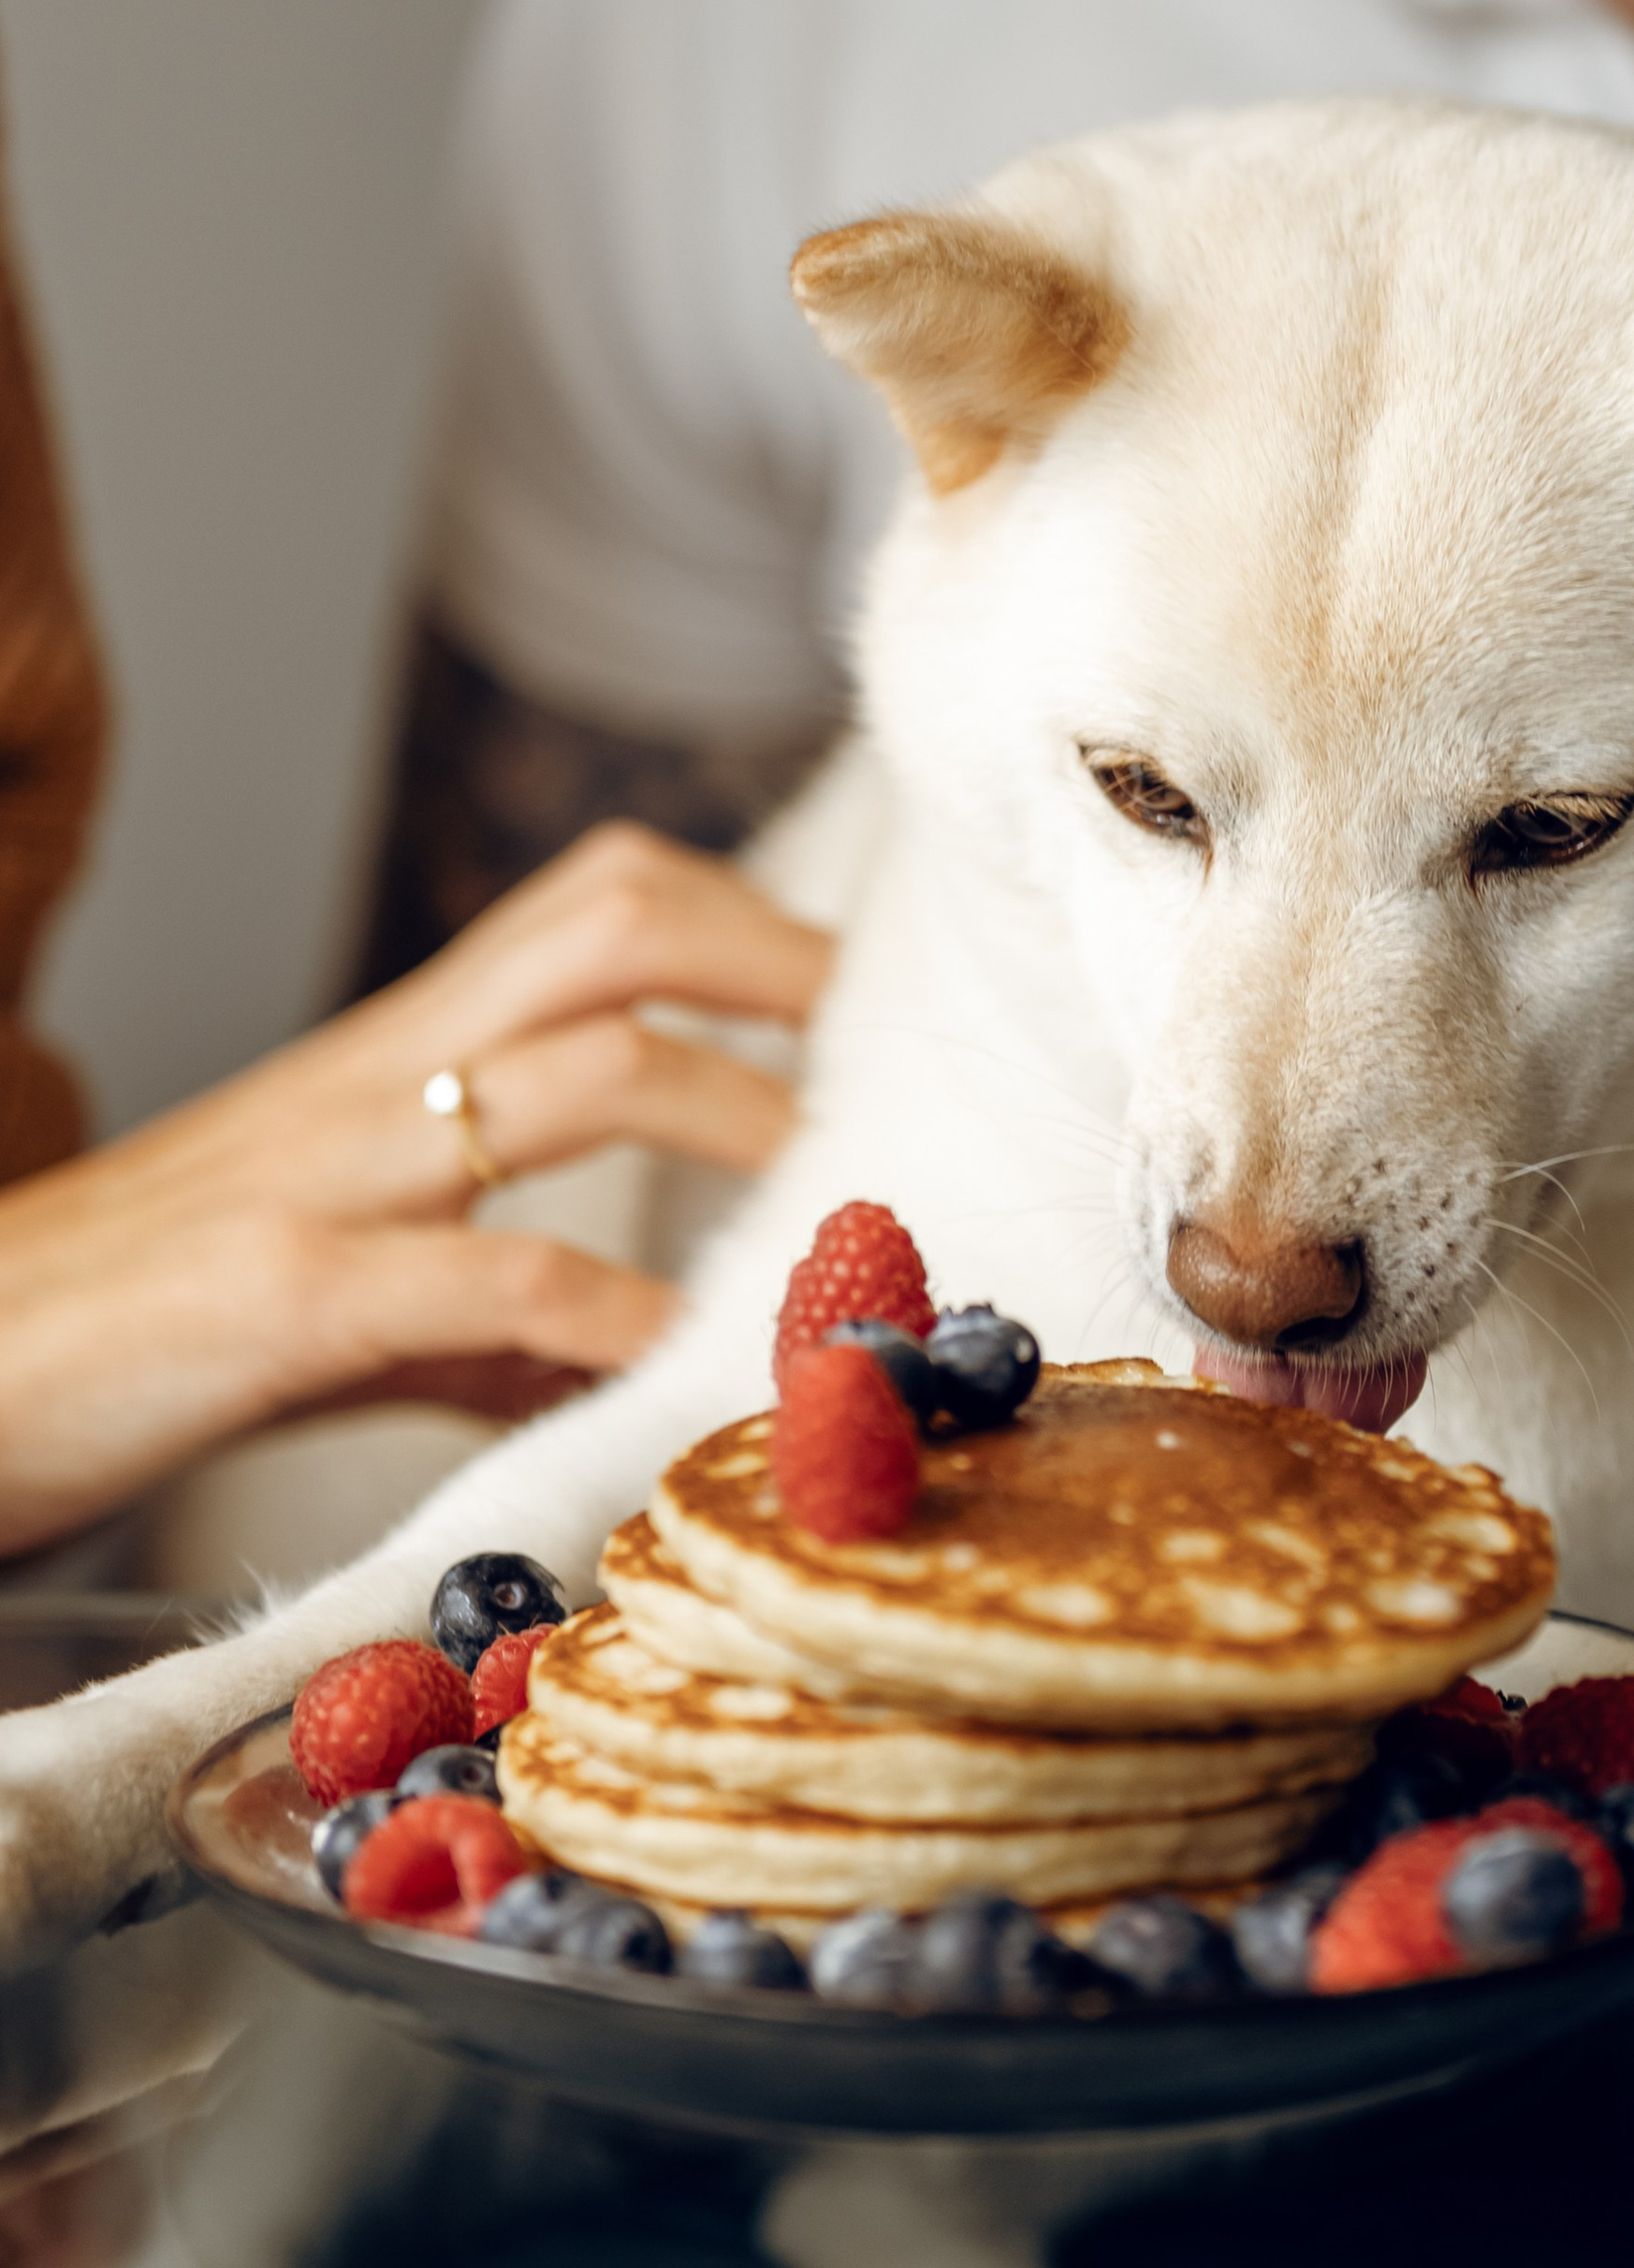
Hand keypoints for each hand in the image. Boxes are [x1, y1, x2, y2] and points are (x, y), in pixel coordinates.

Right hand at [0, 824, 833, 1557]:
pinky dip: (611, 1313)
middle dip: (768, 957)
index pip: (589, 907)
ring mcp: (331, 1176)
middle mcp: (369, 1082)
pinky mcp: (282, 1297)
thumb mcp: (324, 1296)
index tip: (855, 993)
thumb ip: (471, 1308)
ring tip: (833, 1193)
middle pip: (609, 919)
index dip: (742, 920)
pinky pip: (490, 1278)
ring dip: (734, 1113)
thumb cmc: (118, 1335)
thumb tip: (605, 1345)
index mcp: (384, 1060)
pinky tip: (682, 1360)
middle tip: (881, 1043)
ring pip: (578, 1066)